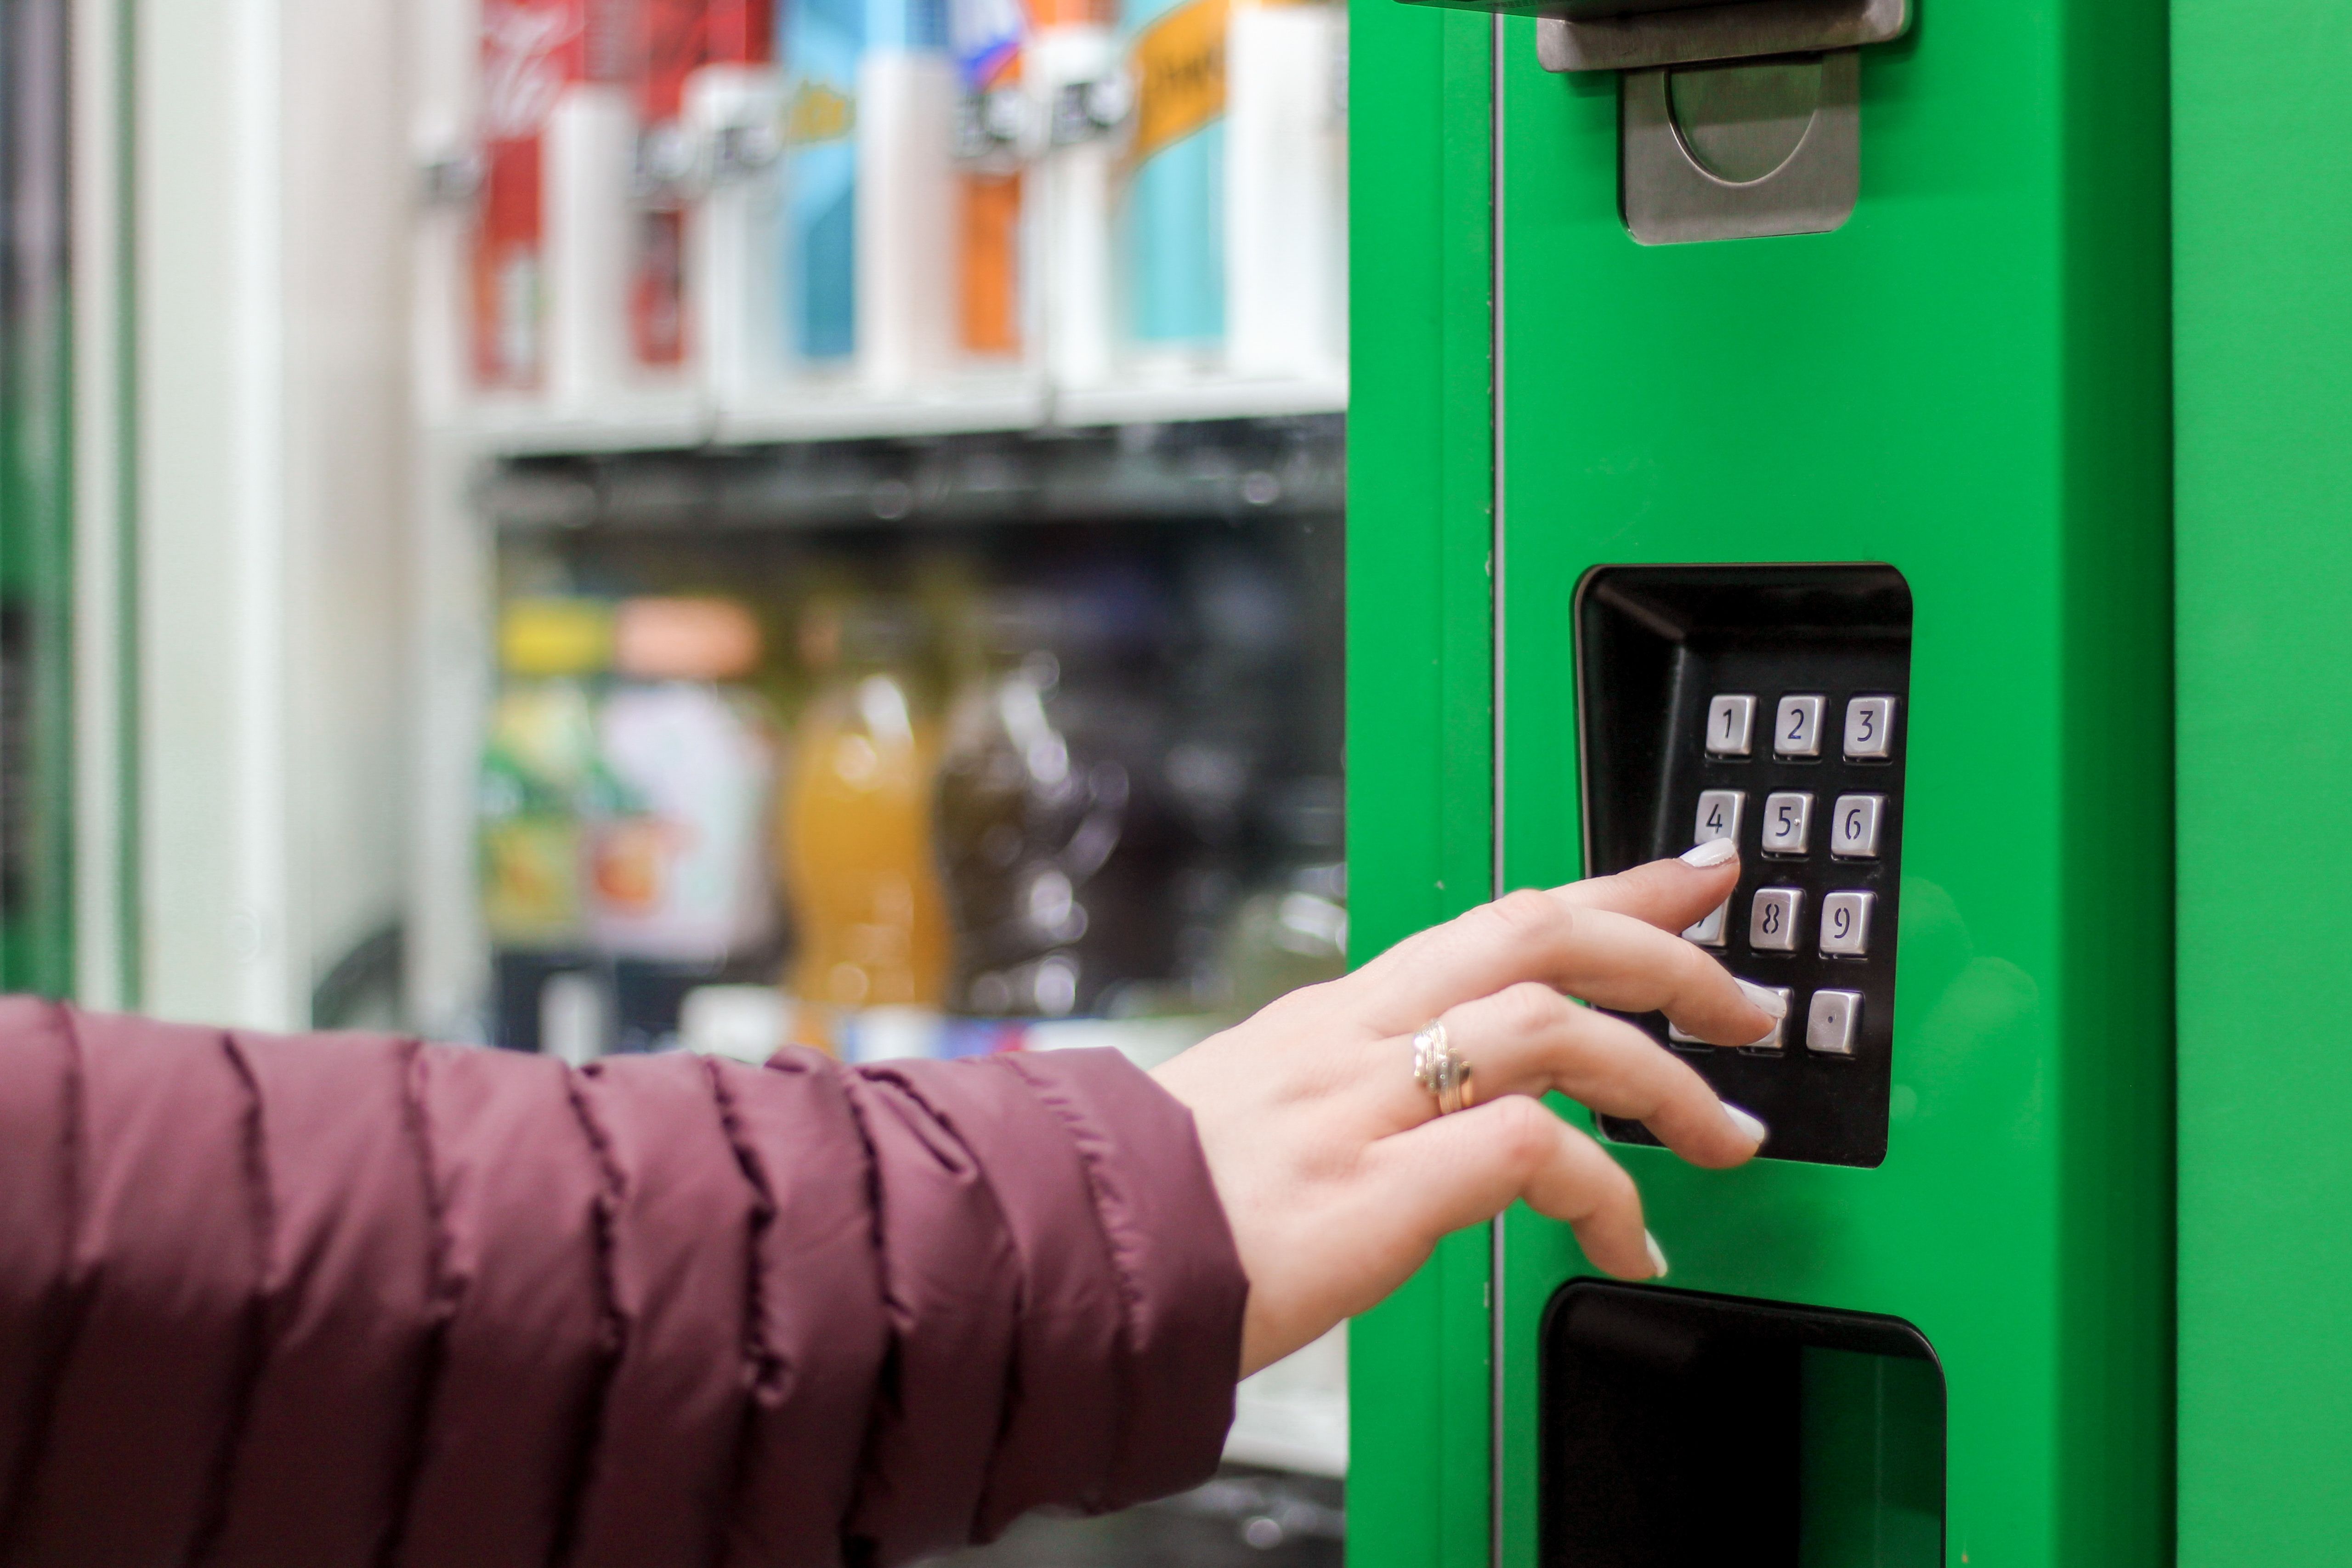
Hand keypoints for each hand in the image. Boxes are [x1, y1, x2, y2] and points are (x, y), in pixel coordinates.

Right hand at [1152, 845, 1777, 1376]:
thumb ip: (1351, 1096)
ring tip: (1726, 1136)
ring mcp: (1362, 1108)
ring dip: (1668, 1080)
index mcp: (1332, 1018)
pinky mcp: (1373, 1192)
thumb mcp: (1257, 1117)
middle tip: (1748, 999)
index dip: (1609, 892)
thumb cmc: (1153, 1208)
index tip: (1689, 877)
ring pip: (1555, 1031)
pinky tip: (1631, 1241)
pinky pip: (1532, 1156)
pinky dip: (1607, 1193)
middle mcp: (1352, 1039)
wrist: (1061, 1263)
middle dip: (1664, 952)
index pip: (1494, 922)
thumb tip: (1433, 1110)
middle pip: (1539, 938)